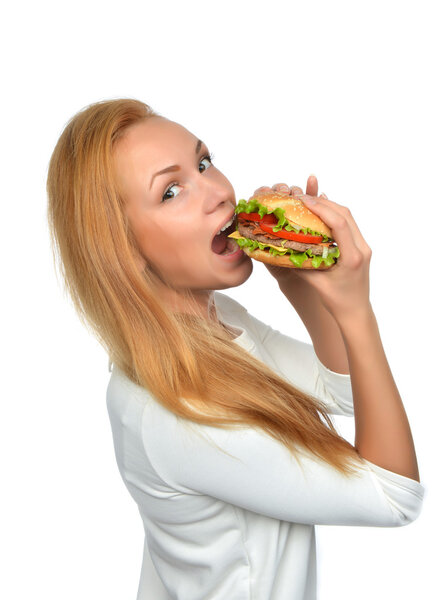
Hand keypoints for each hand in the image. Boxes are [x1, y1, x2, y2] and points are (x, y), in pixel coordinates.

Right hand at [251, 178, 372, 320]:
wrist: (356, 312)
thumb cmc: (337, 302)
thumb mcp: (316, 283)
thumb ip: (301, 264)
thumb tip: (282, 248)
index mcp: (353, 257)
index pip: (339, 224)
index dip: (322, 209)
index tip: (304, 201)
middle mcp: (362, 248)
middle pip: (345, 215)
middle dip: (324, 203)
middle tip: (303, 198)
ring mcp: (364, 247)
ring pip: (349, 218)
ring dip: (330, 207)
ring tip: (310, 203)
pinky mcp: (361, 248)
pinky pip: (349, 225)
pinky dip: (335, 216)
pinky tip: (322, 213)